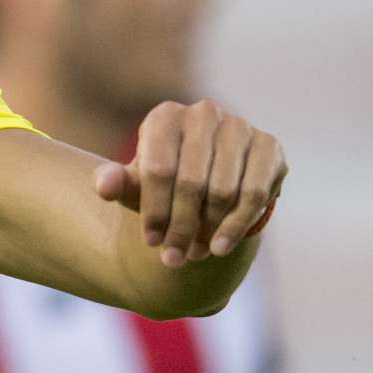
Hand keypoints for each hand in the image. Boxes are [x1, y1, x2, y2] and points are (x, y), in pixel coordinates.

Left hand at [93, 100, 285, 268]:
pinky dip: (237, 225)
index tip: (151, 242)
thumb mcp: (136, 186)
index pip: (159, 170)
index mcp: (165, 117)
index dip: (154, 210)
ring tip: (194, 254)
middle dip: (181, 227)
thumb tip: (104, 185)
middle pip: (191, 183)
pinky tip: (221, 246)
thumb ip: (115, 184)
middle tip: (172, 259)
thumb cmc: (164, 184)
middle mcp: (204, 113)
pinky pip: (254, 192)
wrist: (207, 181)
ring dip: (208, 230)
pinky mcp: (269, 146)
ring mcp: (240, 127)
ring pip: (223, 191)